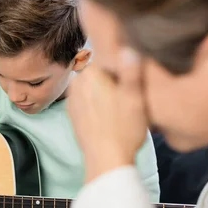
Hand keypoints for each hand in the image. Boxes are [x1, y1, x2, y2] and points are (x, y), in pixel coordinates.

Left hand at [67, 48, 147, 182]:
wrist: (106, 161)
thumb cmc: (123, 129)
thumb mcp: (135, 96)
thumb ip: (131, 69)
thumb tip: (129, 46)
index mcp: (90, 73)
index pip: (107, 55)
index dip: (122, 64)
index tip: (133, 76)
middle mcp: (77, 83)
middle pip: (99, 71)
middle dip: (112, 77)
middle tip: (129, 92)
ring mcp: (72, 100)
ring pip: (93, 86)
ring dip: (105, 91)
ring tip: (121, 105)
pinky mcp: (74, 115)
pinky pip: (88, 101)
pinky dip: (98, 105)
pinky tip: (110, 116)